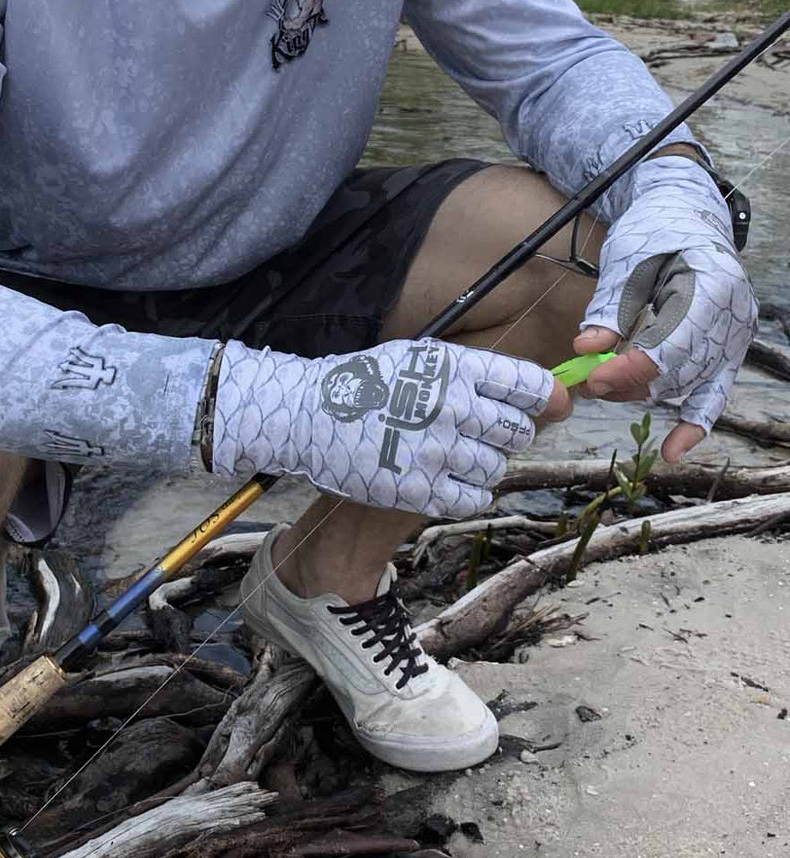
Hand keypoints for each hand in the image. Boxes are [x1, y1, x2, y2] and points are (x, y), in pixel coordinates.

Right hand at [211, 337, 569, 518]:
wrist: (308, 416)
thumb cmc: (367, 384)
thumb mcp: (420, 358)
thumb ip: (478, 374)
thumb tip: (548, 395)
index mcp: (454, 370)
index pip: (528, 386)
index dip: (547, 398)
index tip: (550, 406)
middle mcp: (451, 409)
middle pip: (518, 432)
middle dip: (508, 436)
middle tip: (480, 435)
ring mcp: (435, 452)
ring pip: (496, 469)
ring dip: (484, 466)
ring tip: (453, 456)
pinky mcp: (418, 490)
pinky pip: (473, 500)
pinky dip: (469, 494)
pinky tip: (448, 481)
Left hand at [574, 168, 756, 461]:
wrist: (684, 215)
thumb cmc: (655, 230)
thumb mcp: (627, 260)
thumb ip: (609, 308)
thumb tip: (585, 349)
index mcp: (713, 289)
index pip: (671, 347)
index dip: (629, 368)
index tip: (592, 377)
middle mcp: (732, 319)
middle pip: (676, 373)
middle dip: (626, 381)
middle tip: (585, 379)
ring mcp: (733, 339)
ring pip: (684, 387)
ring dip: (640, 390)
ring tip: (602, 380)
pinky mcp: (725, 352)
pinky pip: (712, 396)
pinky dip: (694, 424)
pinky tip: (672, 452)